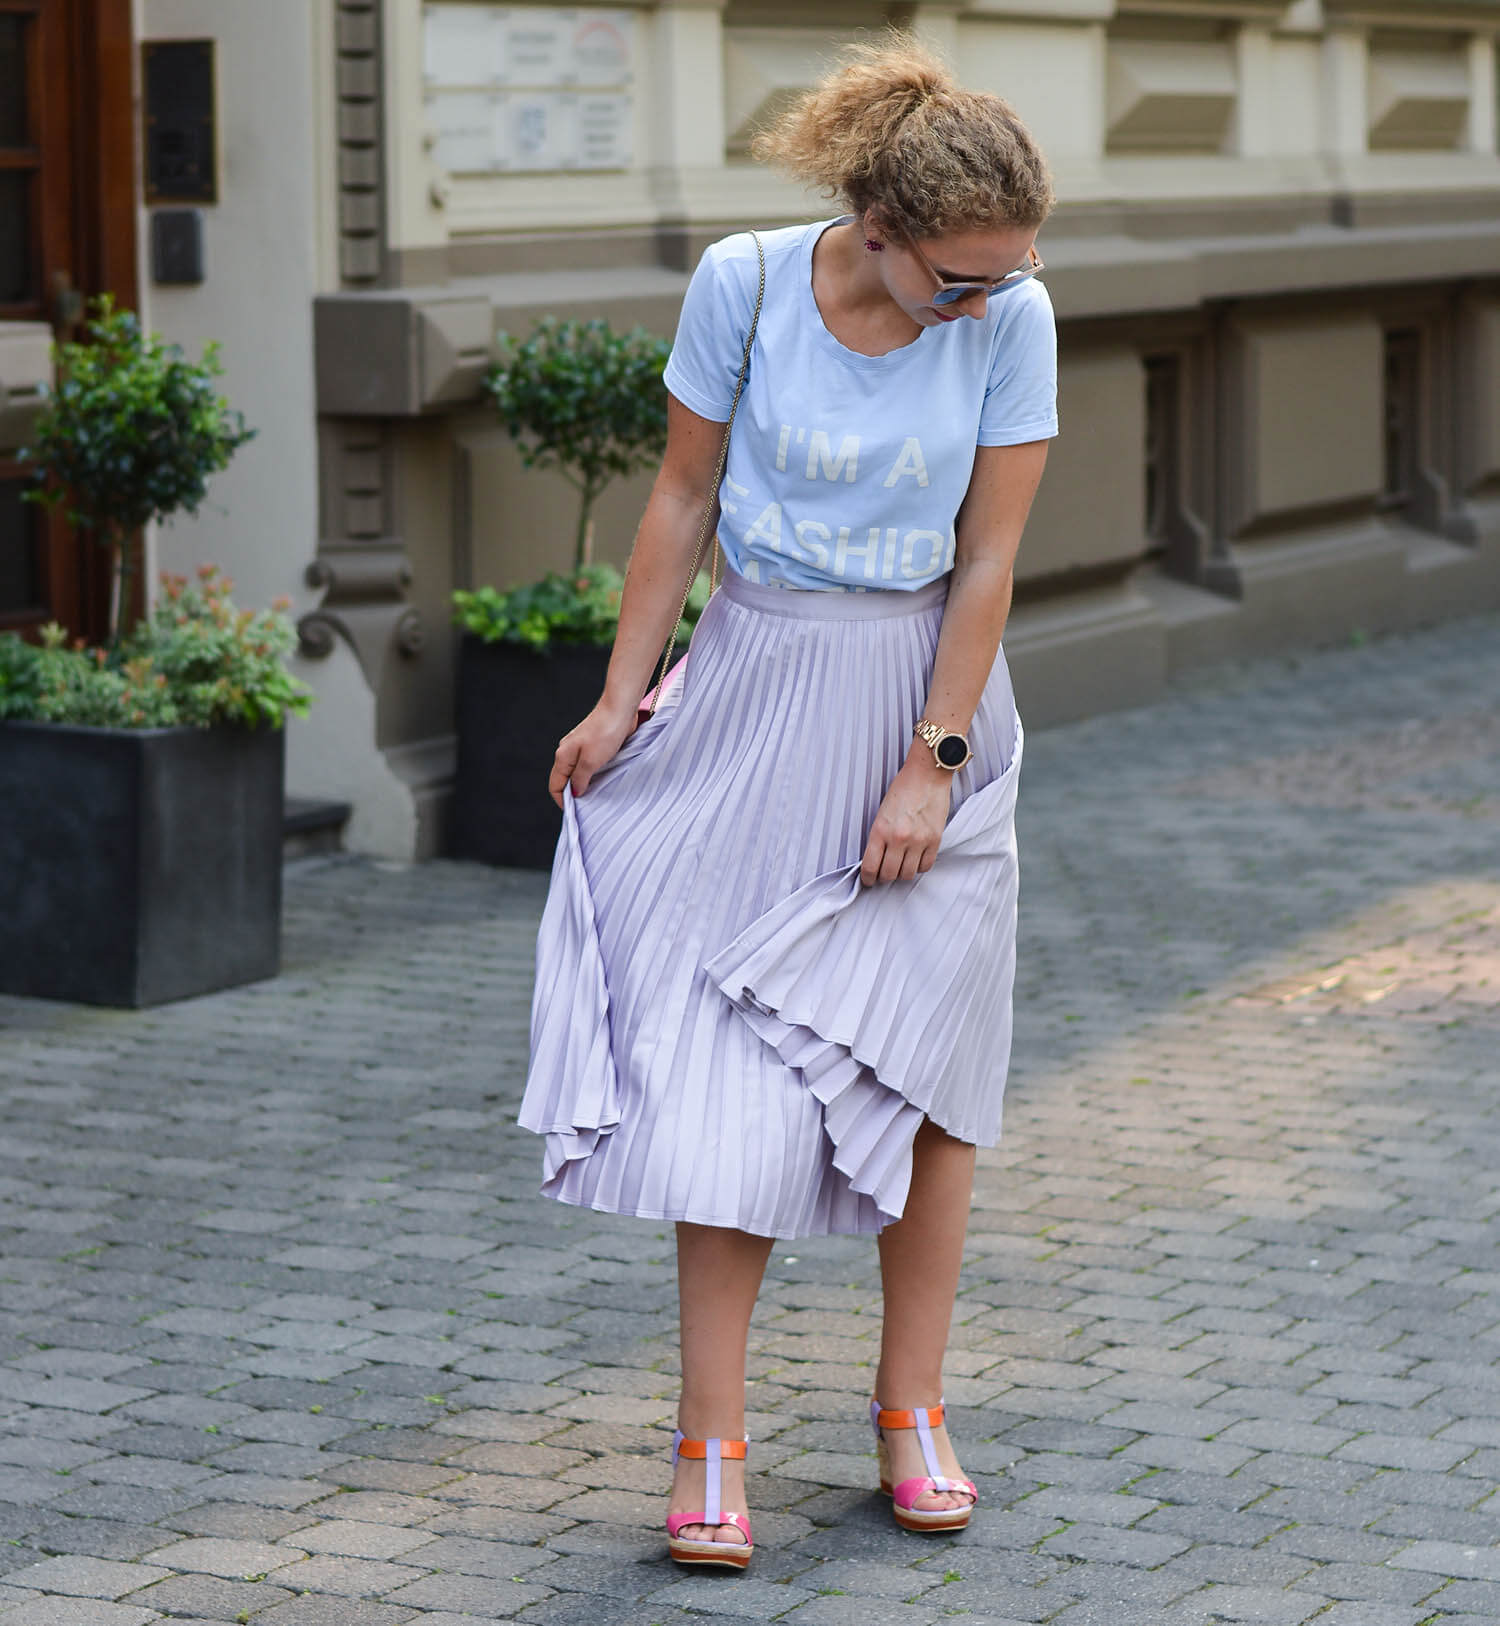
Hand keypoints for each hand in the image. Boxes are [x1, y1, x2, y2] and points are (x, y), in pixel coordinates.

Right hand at [549, 695, 641, 807]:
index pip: (555, 785)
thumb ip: (580, 779)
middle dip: (574, 794)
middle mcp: (568, 752)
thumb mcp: (591, 761)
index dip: (563, 800)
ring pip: (578, 772)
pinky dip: (594, 775)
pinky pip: (589, 765)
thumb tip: (575, 793)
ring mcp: (580, 748)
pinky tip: (604, 779)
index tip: (576, 812)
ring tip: (598, 795)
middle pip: (565, 779)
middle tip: (589, 807)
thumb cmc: (605, 732)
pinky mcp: (593, 745)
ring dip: (585, 784)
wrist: (619, 709)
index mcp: (563, 756)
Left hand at [860, 756, 951, 886]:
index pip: (870, 867)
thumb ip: (879, 837)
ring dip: (901, 874)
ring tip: (899, 866)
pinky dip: (919, 867)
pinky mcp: (935, 840)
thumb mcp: (881, 813)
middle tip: (883, 874)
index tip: (868, 880)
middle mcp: (899, 838)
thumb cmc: (902, 790)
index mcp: (880, 830)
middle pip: (889, 874)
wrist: (927, 775)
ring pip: (907, 874)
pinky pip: (925, 866)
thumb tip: (877, 860)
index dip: (867, 879)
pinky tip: (915, 860)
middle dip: (883, 878)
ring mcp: (918, 841)